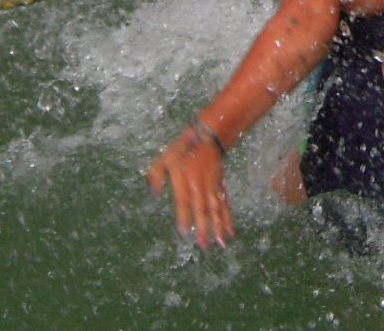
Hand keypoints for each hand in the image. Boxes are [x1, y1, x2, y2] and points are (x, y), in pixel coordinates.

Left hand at [147, 125, 232, 248]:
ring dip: (219, 227)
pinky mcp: (219, 187)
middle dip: (204, 229)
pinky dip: (227, 218)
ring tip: (221, 243)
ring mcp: (211, 186)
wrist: (207, 137)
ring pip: (216, 209)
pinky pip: (224, 205)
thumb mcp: (163, 160)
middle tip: (204, 247)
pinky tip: (230, 231)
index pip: (184, 202)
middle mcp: (199, 185)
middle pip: (202, 209)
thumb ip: (155, 177)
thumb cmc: (182, 150)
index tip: (185, 234)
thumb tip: (154, 196)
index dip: (185, 218)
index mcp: (184, 180)